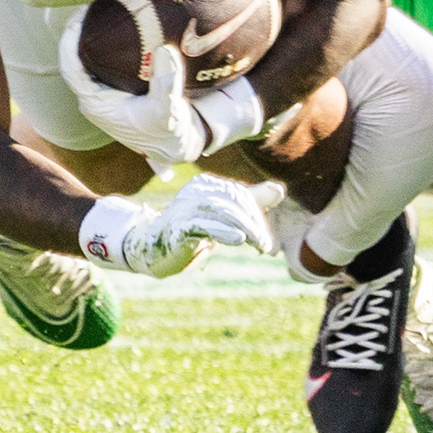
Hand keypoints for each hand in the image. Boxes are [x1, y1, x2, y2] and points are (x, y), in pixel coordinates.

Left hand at [58, 9, 207, 176]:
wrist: (176, 145)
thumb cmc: (169, 131)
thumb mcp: (169, 110)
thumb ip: (166, 83)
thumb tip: (164, 50)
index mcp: (96, 104)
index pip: (71, 68)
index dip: (69, 40)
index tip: (80, 14)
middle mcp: (93, 99)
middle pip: (74, 59)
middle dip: (78, 31)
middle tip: (91, 3)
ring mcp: (102, 94)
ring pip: (85, 60)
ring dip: (89, 36)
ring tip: (100, 8)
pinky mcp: (114, 90)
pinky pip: (99, 63)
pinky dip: (103, 44)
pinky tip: (116, 26)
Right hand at [79, 177, 276, 279]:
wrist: (153, 247)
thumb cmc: (191, 229)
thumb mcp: (223, 215)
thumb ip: (250, 201)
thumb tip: (279, 189)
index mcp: (207, 185)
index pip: (240, 194)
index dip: (257, 215)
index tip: (266, 240)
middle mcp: (196, 191)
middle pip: (234, 201)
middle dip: (254, 224)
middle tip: (266, 246)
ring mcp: (185, 208)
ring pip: (223, 212)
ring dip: (246, 230)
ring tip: (260, 246)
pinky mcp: (178, 228)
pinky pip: (204, 226)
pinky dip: (224, 232)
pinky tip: (239, 240)